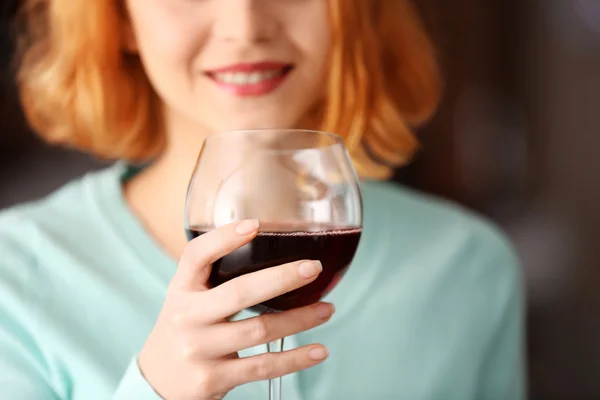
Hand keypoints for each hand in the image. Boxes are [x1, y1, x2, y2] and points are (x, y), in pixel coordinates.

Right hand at [138, 219, 333, 399]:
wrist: (158, 382)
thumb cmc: (183, 330)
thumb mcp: (187, 299)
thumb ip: (213, 277)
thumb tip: (265, 245)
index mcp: (181, 290)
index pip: (197, 256)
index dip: (224, 238)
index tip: (256, 225)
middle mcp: (187, 318)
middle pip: (238, 293)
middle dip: (281, 278)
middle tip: (313, 267)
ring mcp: (199, 350)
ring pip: (259, 330)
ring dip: (299, 319)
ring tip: (327, 309)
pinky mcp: (212, 379)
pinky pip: (262, 367)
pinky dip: (295, 359)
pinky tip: (319, 350)